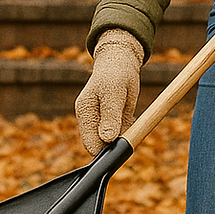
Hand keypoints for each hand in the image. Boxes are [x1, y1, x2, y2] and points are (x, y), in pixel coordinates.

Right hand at [75, 29, 143, 155]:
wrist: (122, 63)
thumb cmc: (116, 74)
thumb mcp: (114, 91)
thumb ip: (110, 115)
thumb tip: (107, 138)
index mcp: (85, 113)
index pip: (91, 144)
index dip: (106, 150)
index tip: (121, 144)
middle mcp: (91, 120)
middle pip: (102, 146)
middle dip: (116, 143)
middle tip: (127, 124)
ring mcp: (102, 122)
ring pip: (114, 142)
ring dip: (124, 136)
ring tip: (126, 113)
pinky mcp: (114, 122)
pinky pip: (123, 134)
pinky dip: (129, 130)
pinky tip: (129, 114)